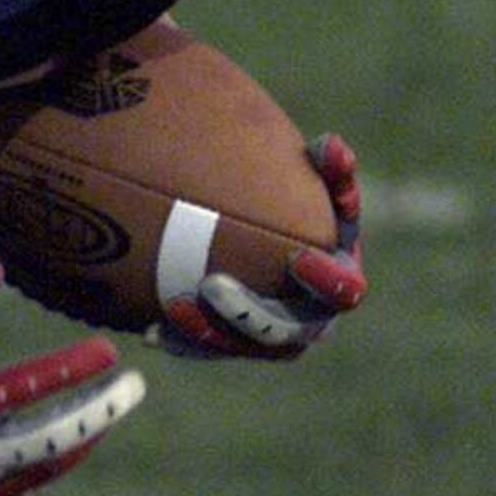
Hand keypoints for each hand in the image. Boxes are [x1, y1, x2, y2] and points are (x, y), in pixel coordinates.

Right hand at [0, 259, 144, 495]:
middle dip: (97, 413)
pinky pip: (27, 489)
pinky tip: (74, 442)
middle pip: (49, 440)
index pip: (20, 389)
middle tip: (134, 388)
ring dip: (82, 438)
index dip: (66, 370)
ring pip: (46, 468)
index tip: (106, 351)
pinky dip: (52, 464)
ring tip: (111, 410)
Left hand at [151, 133, 365, 360]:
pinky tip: (151, 329)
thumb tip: (333, 146)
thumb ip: (325, 163)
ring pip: (244, 347)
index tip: (299, 257)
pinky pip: (209, 349)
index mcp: (338, 281)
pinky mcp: (235, 344)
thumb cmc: (292, 194)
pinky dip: (182, 339)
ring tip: (175, 305)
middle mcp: (312, 320)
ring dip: (210, 333)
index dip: (326, 280)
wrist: (250, 226)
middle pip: (287, 334)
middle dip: (251, 313)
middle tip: (212, 282)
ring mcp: (272, 338)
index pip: (344, 291)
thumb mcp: (310, 174)